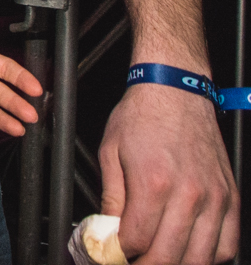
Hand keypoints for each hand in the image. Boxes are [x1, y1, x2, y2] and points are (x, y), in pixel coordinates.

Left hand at [99, 79, 236, 263]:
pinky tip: (191, 254)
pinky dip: (210, 258)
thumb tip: (107, 230)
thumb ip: (111, 198)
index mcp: (154, 183)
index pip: (136, 240)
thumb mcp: (110, 152)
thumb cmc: (141, 117)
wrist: (176, 91)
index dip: (120, 254)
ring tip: (159, 260)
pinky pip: (228, 244)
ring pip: (201, 258)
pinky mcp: (230, 198)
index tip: (112, 254)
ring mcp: (215, 198)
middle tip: (134, 262)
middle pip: (169, 256)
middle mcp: (189, 194)